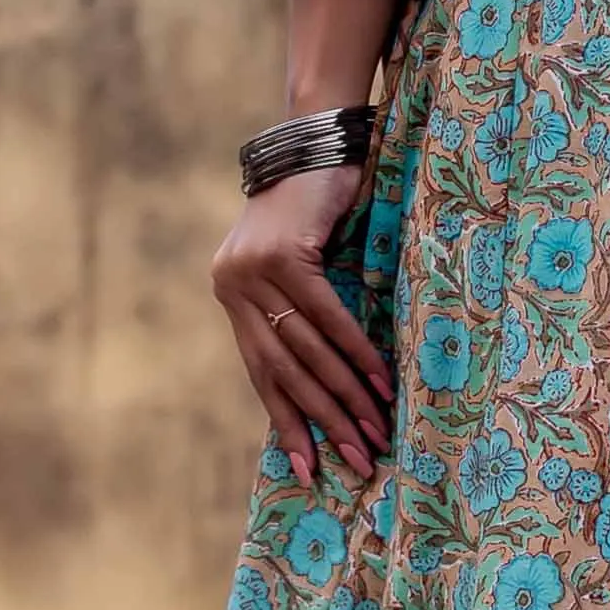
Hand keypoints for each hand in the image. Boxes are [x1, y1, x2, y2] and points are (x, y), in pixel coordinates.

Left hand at [210, 161, 393, 485]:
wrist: (314, 139)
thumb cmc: (315, 205)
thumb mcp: (296, 262)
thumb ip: (294, 310)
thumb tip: (325, 379)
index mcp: (231, 293)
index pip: (260, 372)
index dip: (286, 423)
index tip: (309, 469)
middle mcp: (233, 285)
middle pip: (282, 370)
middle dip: (323, 421)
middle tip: (358, 460)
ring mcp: (254, 270)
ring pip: (304, 349)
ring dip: (345, 394)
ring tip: (375, 430)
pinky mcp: (283, 254)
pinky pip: (325, 316)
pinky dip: (355, 351)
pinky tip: (378, 380)